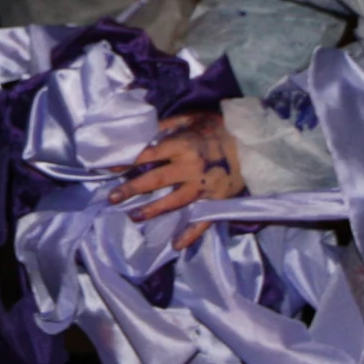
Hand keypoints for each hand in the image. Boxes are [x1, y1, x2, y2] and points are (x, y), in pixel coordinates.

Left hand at [107, 110, 244, 250]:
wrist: (253, 143)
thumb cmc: (218, 127)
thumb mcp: (192, 118)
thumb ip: (166, 125)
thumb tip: (142, 132)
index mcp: (183, 145)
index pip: (149, 155)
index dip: (128, 162)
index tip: (110, 169)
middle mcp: (190, 167)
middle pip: (156, 180)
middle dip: (132, 189)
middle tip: (112, 198)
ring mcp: (204, 187)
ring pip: (174, 202)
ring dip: (153, 210)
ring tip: (134, 217)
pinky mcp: (217, 200)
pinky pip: (203, 221)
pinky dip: (190, 234)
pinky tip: (175, 245)